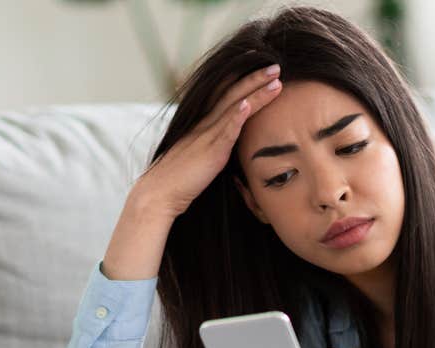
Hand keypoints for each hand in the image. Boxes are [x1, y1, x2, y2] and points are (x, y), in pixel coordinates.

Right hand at [135, 63, 282, 218]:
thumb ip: (213, 148)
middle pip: (232, 94)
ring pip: (234, 107)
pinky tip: (248, 104)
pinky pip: (225, 131)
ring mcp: (207, 136)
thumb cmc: (179, 181)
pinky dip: (237, 116)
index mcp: (202, 124)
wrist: (159, 194)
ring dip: (255, 92)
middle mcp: (204, 124)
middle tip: (276, 65)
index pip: (224, 95)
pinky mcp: (210, 152)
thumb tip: (225, 148)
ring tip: (276, 80)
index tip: (260, 69)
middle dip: (255, 78)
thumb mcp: (199, 158)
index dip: (242, 79)